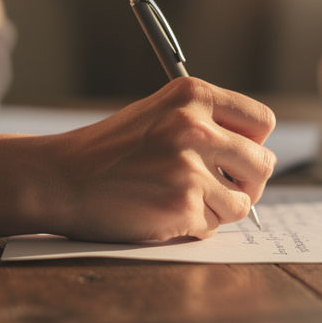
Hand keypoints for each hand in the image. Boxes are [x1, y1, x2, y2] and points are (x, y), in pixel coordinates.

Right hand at [0, 78, 276, 242]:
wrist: (59, 177)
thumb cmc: (108, 151)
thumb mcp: (159, 114)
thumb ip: (205, 123)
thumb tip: (254, 154)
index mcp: (192, 94)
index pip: (262, 122)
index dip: (252, 144)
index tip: (235, 156)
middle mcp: (195, 125)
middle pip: (262, 163)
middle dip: (246, 182)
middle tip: (219, 189)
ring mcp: (190, 166)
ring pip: (243, 201)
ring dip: (220, 208)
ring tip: (185, 201)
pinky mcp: (182, 204)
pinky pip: (214, 226)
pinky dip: (195, 227)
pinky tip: (165, 213)